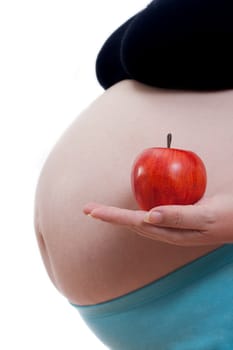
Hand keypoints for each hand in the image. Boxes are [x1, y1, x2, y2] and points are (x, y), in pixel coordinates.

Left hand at [83, 194, 232, 245]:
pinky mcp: (176, 218)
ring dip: (119, 215)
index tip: (91, 211)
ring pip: (138, 221)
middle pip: (131, 223)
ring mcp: (171, 226)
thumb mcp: (206, 215)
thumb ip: (179, 216)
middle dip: (109, 217)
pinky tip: (131, 206)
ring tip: (102, 210)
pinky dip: (135, 210)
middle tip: (88, 209)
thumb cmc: (229, 216)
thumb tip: (148, 216)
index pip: (134, 223)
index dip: (112, 216)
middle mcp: (167, 231)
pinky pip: (151, 214)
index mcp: (171, 231)